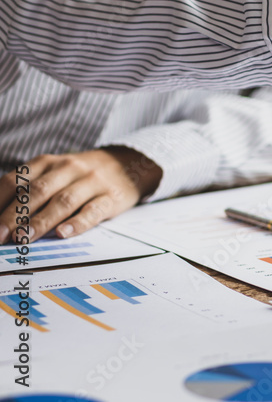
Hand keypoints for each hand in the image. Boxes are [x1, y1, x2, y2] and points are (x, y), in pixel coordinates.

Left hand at [0, 147, 161, 242]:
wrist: (128, 164)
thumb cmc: (81, 175)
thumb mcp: (54, 173)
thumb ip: (29, 190)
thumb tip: (2, 219)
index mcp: (48, 163)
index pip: (17, 180)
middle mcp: (69, 168)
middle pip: (38, 192)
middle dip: (15, 215)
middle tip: (1, 236)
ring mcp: (92, 182)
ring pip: (63, 201)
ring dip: (41, 221)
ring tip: (24, 239)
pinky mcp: (111, 197)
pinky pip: (93, 210)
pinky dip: (77, 223)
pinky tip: (63, 234)